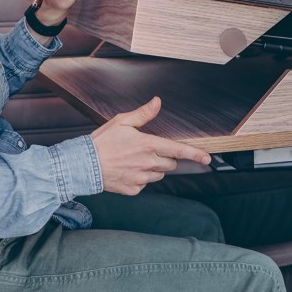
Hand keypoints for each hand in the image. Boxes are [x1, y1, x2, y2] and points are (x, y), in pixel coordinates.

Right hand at [91, 97, 211, 195]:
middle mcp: (148, 163)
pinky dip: (140, 179)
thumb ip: (143, 113)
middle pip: (170, 163)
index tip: (208, 159)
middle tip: (146, 151)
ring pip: (159, 174)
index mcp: (148, 144)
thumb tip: (157, 102)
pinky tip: (127, 171)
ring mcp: (141, 178)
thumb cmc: (102, 141)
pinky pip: (145, 184)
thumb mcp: (122, 121)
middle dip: (164, 157)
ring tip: (134, 160)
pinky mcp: (134, 189)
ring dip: (153, 168)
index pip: (178, 150)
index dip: (195, 155)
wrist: (84, 165)